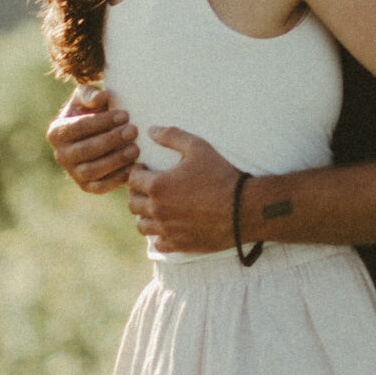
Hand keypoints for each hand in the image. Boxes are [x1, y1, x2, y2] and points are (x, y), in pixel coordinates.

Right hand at [47, 86, 138, 194]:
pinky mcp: (86, 186)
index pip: (79, 127)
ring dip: (116, 160)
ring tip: (135, 148)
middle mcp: (61, 154)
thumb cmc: (93, 110)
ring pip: (92, 170)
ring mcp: (73, 172)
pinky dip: (117, 179)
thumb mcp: (87, 97)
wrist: (99, 132)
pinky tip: (134, 167)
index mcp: (57, 132)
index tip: (125, 115)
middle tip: (133, 130)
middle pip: (86, 150)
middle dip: (112, 140)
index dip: (103, 121)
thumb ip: (90, 94)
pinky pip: (101, 187)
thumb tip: (99, 98)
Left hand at [127, 128, 241, 252]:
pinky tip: (170, 225)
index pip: (132, 179)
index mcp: (158, 186)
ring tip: (156, 207)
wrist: (243, 209)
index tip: (145, 169)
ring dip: (145, 215)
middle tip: (150, 187)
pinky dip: (159, 235)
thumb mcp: (198, 148)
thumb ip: (172, 136)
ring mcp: (167, 230)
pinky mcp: (179, 244)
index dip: (137, 172)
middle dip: (137, 193)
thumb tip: (151, 130)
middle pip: (132, 203)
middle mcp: (158, 210)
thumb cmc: (221, 175)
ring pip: (141, 225)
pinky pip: (158, 243)